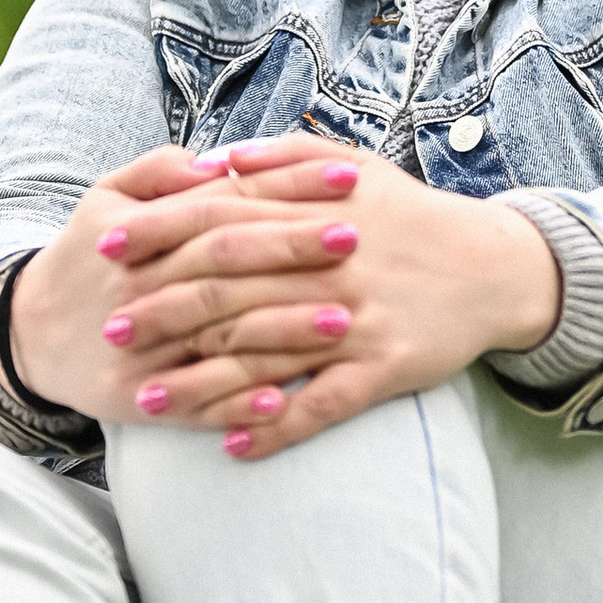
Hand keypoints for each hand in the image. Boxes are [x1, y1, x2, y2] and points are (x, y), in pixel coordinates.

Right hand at [3, 140, 360, 423]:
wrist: (29, 333)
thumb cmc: (90, 255)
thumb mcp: (107, 198)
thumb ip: (161, 171)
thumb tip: (220, 160)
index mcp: (141, 234)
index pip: (224, 204)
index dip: (286, 188)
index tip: (348, 177)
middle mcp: (140, 288)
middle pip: (224, 266)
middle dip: (291, 250)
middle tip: (357, 240)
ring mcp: (139, 349)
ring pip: (217, 338)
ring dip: (281, 334)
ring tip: (343, 323)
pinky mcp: (135, 401)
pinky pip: (193, 405)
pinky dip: (237, 404)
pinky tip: (284, 401)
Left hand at [12, 134, 563, 458]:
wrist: (496, 266)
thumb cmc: (411, 216)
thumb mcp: (353, 167)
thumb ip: (281, 158)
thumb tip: (214, 160)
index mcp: (315, 213)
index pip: (221, 218)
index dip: (159, 232)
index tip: (106, 244)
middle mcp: (330, 268)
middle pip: (231, 290)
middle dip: (164, 310)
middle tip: (112, 328)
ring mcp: (357, 323)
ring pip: (266, 356)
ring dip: (202, 382)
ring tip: (146, 402)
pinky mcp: (384, 369)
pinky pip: (322, 405)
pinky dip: (276, 426)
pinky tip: (232, 445)